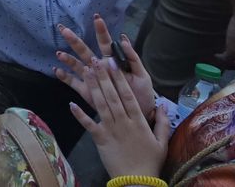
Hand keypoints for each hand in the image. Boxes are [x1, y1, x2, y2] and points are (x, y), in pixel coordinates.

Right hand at [53, 15, 155, 122]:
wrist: (140, 113)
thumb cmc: (142, 92)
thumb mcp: (142, 74)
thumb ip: (133, 58)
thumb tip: (123, 38)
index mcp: (113, 61)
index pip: (105, 43)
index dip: (101, 31)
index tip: (96, 18)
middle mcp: (100, 67)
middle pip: (85, 51)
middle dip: (74, 40)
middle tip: (63, 29)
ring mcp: (92, 79)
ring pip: (77, 66)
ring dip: (68, 59)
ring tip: (59, 53)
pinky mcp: (88, 92)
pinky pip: (74, 83)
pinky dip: (64, 77)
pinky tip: (57, 71)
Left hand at [69, 57, 170, 180]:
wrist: (136, 181)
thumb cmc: (150, 161)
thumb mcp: (162, 142)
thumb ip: (162, 121)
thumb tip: (164, 104)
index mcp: (138, 121)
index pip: (127, 95)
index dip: (119, 78)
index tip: (113, 63)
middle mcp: (123, 121)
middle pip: (111, 95)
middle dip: (103, 76)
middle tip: (96, 60)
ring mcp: (110, 129)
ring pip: (100, 105)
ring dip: (92, 87)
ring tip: (85, 72)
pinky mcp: (100, 139)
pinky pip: (88, 125)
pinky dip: (80, 115)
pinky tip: (71, 103)